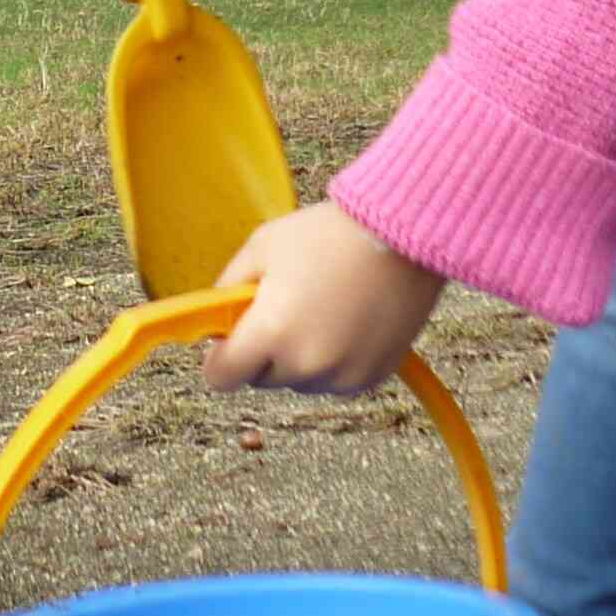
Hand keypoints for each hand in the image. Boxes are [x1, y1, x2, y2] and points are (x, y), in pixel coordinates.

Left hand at [202, 202, 446, 396]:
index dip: (220, 359)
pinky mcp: (372, 376)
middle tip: (282, 307)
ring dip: (299, 357)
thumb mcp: (261, 247)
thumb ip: (228, 287)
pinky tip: (344, 320)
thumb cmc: (329, 235)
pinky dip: (333, 360)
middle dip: (263, 350)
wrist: (401, 236)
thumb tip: (214, 314)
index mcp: (271, 332)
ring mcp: (342, 375)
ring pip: (300, 380)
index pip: (222, 378)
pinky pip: (334, 379)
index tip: (227, 342)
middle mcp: (306, 363)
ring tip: (319, 308)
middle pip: (262, 378)